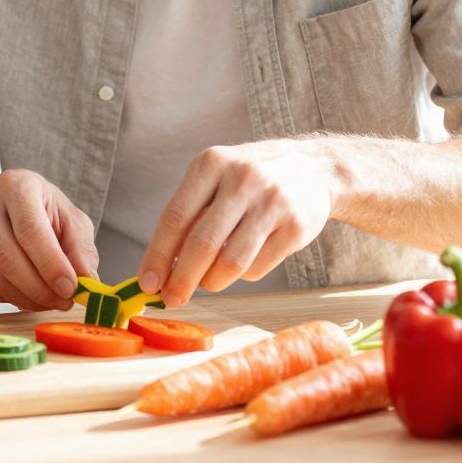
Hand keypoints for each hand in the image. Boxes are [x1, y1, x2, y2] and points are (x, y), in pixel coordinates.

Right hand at [0, 170, 97, 310]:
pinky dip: (13, 299)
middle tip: (64, 302)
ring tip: (52, 302)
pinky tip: (31, 295)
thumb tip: (87, 281)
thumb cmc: (47, 213)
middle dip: (40, 289)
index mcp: (16, 185)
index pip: (30, 230)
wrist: (14, 209)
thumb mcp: (72, 221)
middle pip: (8, 258)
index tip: (70, 288)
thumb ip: (82, 249)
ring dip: (29, 299)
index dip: (50, 264)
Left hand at [138, 140, 341, 305]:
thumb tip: (160, 267)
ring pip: (231, 262)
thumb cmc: (250, 179)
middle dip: (181, 279)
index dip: (157, 255)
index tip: (148, 282)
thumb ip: (189, 214)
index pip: (175, 217)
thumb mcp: (216, 177)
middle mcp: (242, 179)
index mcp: (212, 163)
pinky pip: (258, 267)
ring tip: (208, 282)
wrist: (314, 168)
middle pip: (202, 244)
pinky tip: (243, 263)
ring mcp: (273, 202)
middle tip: (172, 298)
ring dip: (212, 282)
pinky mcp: (297, 226)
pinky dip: (243, 275)